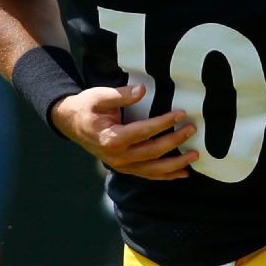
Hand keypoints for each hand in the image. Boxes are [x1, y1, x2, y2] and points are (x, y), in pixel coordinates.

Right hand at [50, 84, 198, 179]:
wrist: (71, 123)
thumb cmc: (86, 107)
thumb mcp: (98, 96)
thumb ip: (120, 95)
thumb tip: (142, 90)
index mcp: (111, 138)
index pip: (143, 132)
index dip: (164, 123)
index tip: (181, 113)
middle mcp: (117, 156)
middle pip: (152, 152)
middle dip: (175, 141)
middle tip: (192, 129)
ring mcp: (121, 165)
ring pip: (153, 169)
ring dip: (176, 164)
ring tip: (195, 155)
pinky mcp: (125, 168)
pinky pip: (148, 175)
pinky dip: (166, 176)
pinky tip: (183, 173)